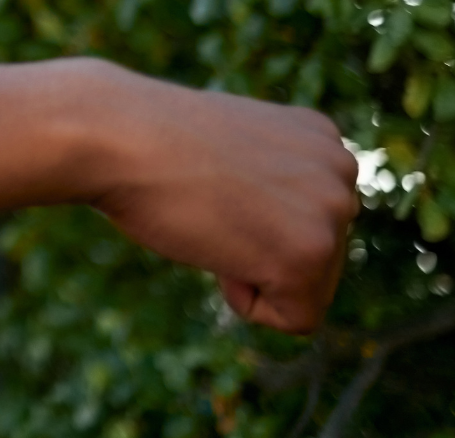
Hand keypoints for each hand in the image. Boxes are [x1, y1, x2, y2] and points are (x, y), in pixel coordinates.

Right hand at [90, 63, 358, 333]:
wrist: (114, 135)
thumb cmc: (150, 144)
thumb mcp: (229, 150)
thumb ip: (270, 178)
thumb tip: (274, 224)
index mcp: (322, 138)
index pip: (308, 220)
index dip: (251, 221)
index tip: (209, 185)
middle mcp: (341, 168)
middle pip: (317, 257)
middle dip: (257, 248)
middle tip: (206, 204)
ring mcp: (332, 210)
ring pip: (308, 288)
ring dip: (252, 272)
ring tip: (210, 219)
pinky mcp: (311, 254)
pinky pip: (296, 319)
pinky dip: (248, 303)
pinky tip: (214, 248)